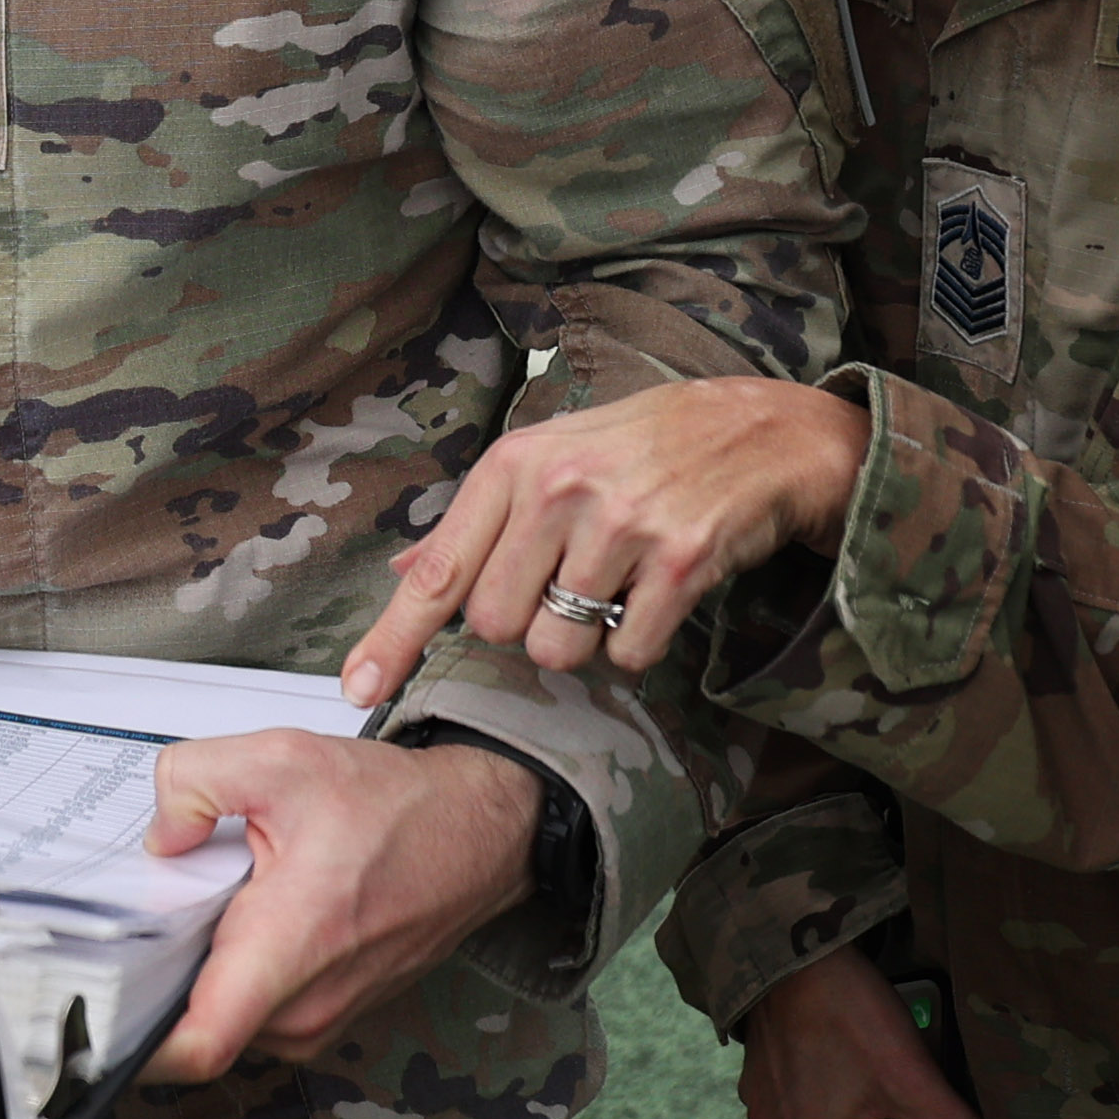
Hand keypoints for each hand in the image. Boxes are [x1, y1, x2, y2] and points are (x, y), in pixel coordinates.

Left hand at [138, 733, 541, 1080]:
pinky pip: (252, 1008)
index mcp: (289, 948)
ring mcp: (317, 1019)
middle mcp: (303, 1004)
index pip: (195, 1046)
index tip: (99, 1013)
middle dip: (164, 970)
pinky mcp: (323, 1016)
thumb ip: (193, 781)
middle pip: (190, 1021)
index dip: (131, 1041)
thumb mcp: (283, 759)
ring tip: (227, 900)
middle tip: (168, 907)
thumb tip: (158, 837)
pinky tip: (251, 913)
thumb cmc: (399, 809)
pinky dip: (238, 967)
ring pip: (222, 1013)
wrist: (476, 834)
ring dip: (206, 965)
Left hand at [342, 377, 865, 707]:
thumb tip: (405, 574)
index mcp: (515, 464)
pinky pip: (627, 652)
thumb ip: (479, 521)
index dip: (393, 637)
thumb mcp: (550, 456)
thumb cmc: (643, 446)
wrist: (759, 431)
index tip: (359, 688)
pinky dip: (637, 642)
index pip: (438, 571)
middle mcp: (560, 490)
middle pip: (496, 625)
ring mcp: (622, 526)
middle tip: (568, 584)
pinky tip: (655, 594)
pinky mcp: (681, 562)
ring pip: (557, 648)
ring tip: (615, 586)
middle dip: (524, 624)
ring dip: (582, 639)